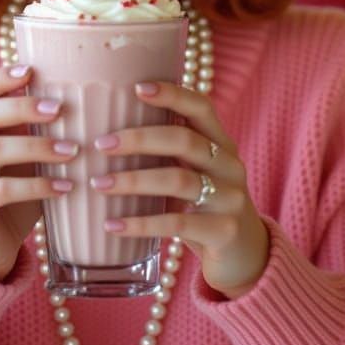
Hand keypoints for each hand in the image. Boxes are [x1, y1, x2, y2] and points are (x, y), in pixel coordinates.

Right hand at [0, 65, 77, 283]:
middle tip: (60, 109)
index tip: (31, 70)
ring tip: (73, 151)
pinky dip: (37, 186)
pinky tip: (65, 187)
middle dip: (24, 107)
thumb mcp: (28, 157)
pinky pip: (2, 189)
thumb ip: (42, 131)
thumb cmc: (17, 192)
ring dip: (38, 147)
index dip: (1, 77)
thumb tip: (95, 102)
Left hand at [90, 81, 268, 298]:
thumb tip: (106, 132)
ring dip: (133, 180)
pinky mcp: (224, 231)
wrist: (246, 256)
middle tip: (100, 144)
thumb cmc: (205, 208)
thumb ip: (169, 154)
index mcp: (221, 144)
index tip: (136, 88)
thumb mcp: (195, 174)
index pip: (201, 107)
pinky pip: (177, 223)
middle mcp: (230, 166)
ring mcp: (230, 199)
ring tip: (98, 185)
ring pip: (178, 180)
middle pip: (184, 140)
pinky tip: (112, 225)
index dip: (172, 94)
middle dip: (138, 139)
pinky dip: (140, 223)